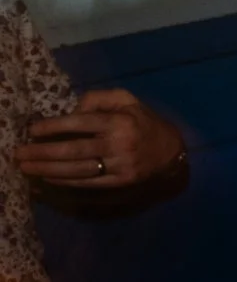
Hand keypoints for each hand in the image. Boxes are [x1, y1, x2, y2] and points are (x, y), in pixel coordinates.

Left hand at [16, 91, 185, 189]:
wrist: (172, 150)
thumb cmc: (143, 121)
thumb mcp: (127, 100)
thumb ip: (98, 98)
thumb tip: (70, 112)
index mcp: (119, 121)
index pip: (80, 124)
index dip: (53, 127)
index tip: (32, 131)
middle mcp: (119, 144)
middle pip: (74, 150)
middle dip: (43, 153)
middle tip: (19, 154)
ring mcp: (120, 165)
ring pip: (78, 169)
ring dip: (48, 169)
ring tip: (27, 168)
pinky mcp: (121, 181)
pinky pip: (89, 182)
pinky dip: (66, 181)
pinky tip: (48, 177)